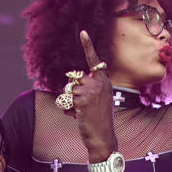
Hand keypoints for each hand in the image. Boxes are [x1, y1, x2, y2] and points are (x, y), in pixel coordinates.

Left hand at [71, 30, 116, 162]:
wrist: (103, 138)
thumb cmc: (98, 122)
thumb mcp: (97, 102)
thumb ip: (88, 90)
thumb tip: (72, 84)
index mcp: (105, 83)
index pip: (95, 62)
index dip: (88, 46)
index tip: (83, 32)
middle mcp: (100, 84)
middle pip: (74, 79)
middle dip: (71, 92)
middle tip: (79, 106)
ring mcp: (92, 91)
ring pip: (69, 89)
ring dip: (69, 102)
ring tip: (79, 113)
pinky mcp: (84, 100)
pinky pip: (66, 99)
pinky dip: (67, 109)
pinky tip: (76, 116)